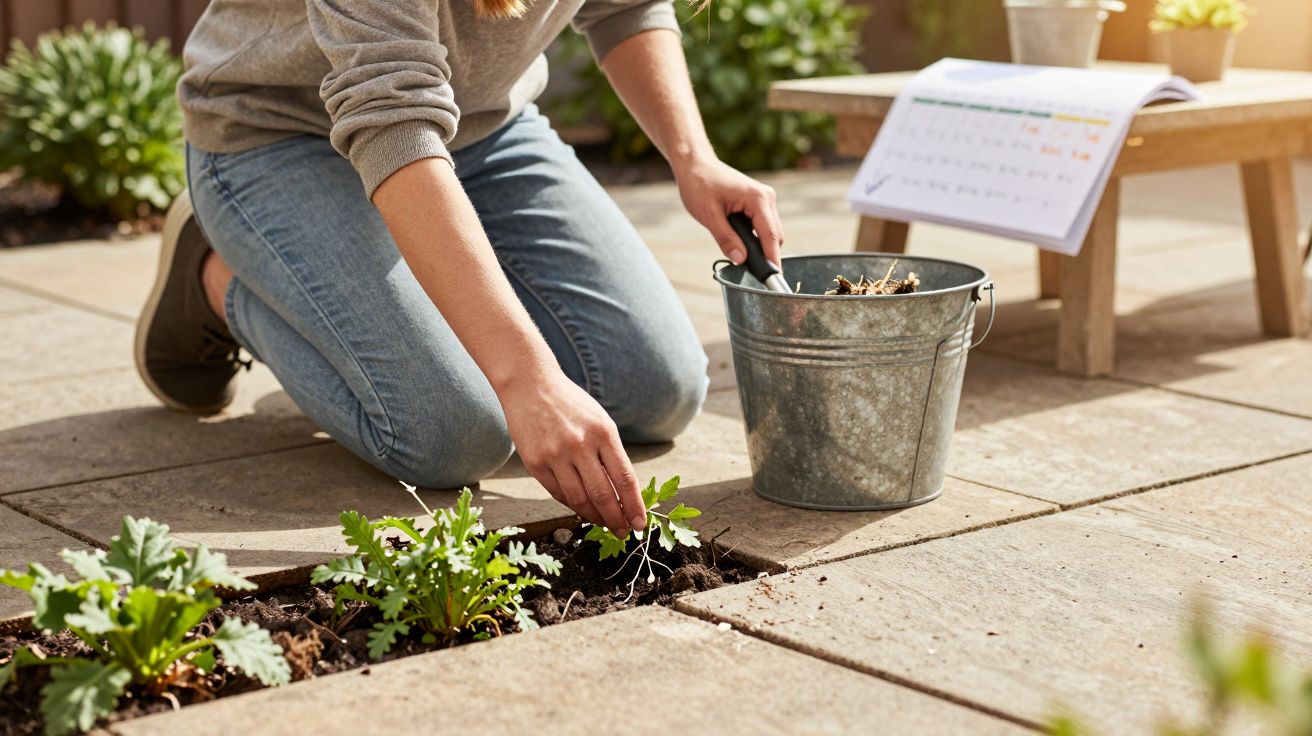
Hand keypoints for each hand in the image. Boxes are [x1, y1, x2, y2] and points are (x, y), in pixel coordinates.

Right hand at [499, 369, 645, 536]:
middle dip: (616, 519)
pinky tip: (582, 509)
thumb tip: (624, 493)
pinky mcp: (535, 462)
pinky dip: (572, 505)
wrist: (531, 385)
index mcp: (603, 432)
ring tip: (604, 524)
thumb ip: (611, 453)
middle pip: (603, 495)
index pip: (624, 478)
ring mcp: (555, 455)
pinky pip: (558, 493)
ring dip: (595, 517)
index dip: (634, 506)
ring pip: (579, 499)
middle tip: (623, 532)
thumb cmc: (571, 405)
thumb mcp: (600, 421)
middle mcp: (580, 444)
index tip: (641, 524)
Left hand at [675, 157, 783, 267]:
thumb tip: (740, 260)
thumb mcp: (709, 215)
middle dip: (764, 254)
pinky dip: (754, 236)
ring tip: (737, 251)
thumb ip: (725, 238)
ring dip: (758, 244)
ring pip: (770, 232)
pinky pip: (763, 226)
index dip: (772, 259)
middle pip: (774, 236)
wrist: (695, 164)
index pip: (771, 236)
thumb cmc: (699, 184)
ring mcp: (765, 199)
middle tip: (749, 271)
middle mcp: (767, 197)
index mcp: (758, 199)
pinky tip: (738, 238)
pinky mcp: (760, 202)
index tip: (774, 279)